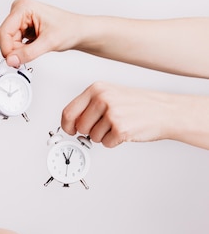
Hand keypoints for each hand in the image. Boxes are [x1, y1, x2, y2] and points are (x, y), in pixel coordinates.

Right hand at [0, 0, 81, 67]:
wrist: (78, 31)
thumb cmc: (69, 29)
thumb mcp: (48, 43)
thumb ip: (28, 53)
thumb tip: (11, 60)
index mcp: (24, 7)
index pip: (4, 32)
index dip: (7, 49)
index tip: (13, 60)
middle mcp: (20, 10)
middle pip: (6, 37)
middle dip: (15, 50)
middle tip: (31, 53)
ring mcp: (20, 18)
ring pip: (9, 41)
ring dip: (19, 50)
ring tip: (36, 47)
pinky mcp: (22, 26)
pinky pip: (14, 42)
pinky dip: (22, 49)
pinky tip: (34, 46)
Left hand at [61, 81, 175, 147]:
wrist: (166, 110)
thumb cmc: (139, 104)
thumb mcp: (110, 95)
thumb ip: (89, 106)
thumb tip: (71, 122)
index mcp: (97, 89)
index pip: (68, 112)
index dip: (67, 125)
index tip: (70, 130)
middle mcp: (102, 99)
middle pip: (80, 128)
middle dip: (90, 131)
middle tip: (106, 125)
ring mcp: (111, 113)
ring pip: (92, 137)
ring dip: (104, 136)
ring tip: (119, 125)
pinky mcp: (120, 128)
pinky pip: (106, 144)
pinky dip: (114, 142)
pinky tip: (125, 131)